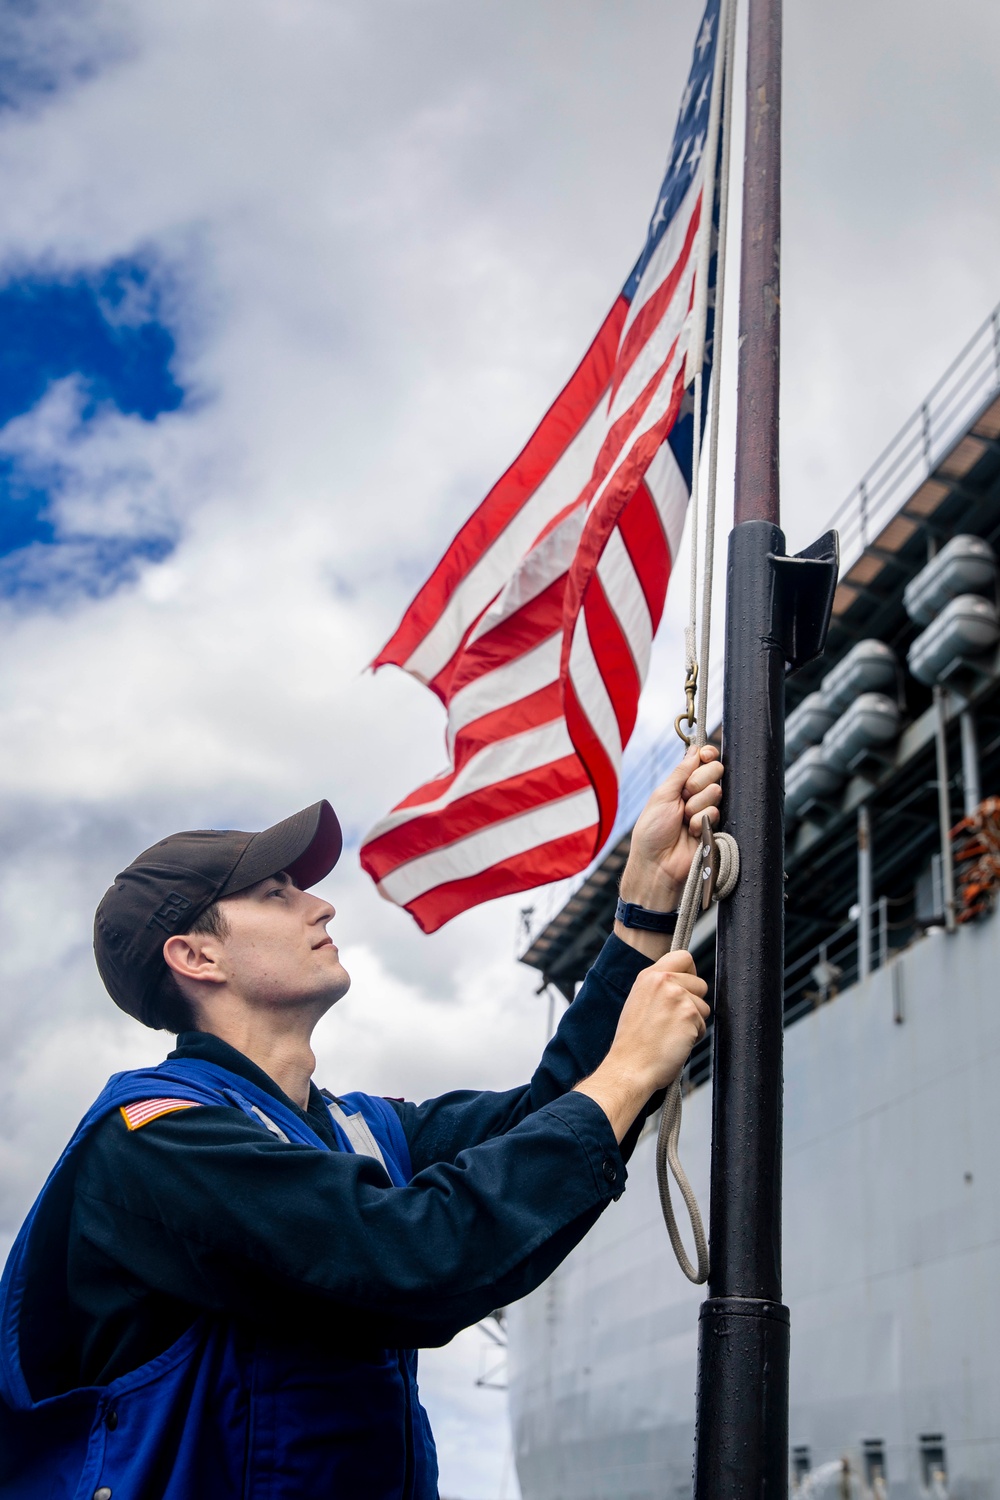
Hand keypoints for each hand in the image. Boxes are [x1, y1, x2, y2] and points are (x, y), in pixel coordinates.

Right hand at [573, 951, 709, 1141]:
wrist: (629, 1066)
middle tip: (673, 1021)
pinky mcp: (689, 1014)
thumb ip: (659, 988)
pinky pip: (703, 1025)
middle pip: (700, 982)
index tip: (685, 987)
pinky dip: (694, 1036)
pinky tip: (675, 1042)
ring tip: (671, 1033)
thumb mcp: (639, 1002)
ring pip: (704, 1006)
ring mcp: (678, 996)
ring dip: (694, 1022)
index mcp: (648, 975)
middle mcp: (663, 981)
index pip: (683, 956)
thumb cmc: (633, 1042)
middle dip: (693, 1002)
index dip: (690, 972)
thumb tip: (683, 984)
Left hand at [614, 745, 723, 957]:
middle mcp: (695, 795)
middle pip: (714, 770)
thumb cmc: (652, 832)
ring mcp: (705, 810)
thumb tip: (695, 749)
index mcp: (679, 784)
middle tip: (684, 797)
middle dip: (698, 781)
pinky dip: (701, 821)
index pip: (701, 761)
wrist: (657, 865)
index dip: (706, 755)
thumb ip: (680, 772)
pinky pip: (716, 811)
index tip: (706, 754)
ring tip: (684, 820)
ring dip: (697, 805)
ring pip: (716, 791)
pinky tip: (692, 832)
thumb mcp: (661, 795)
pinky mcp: (714, 827)